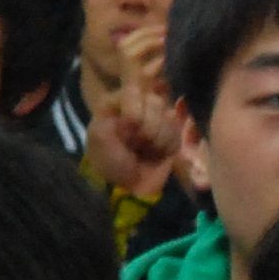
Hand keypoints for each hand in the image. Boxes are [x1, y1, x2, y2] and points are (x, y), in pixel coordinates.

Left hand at [85, 21, 183, 195]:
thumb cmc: (110, 162)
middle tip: (137, 143)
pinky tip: (158, 154)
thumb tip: (134, 100)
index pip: (133, 90)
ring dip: (158, 139)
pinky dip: (169, 145)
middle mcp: (137, 107)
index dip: (135, 110)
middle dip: (148, 127)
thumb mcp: (99, 139)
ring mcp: (157, 119)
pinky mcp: (173, 133)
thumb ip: (109, 113)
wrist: (131, 189)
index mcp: (116, 104)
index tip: (130, 126)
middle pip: (155, 101)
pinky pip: (179, 131)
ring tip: (146, 150)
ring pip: (169, 116)